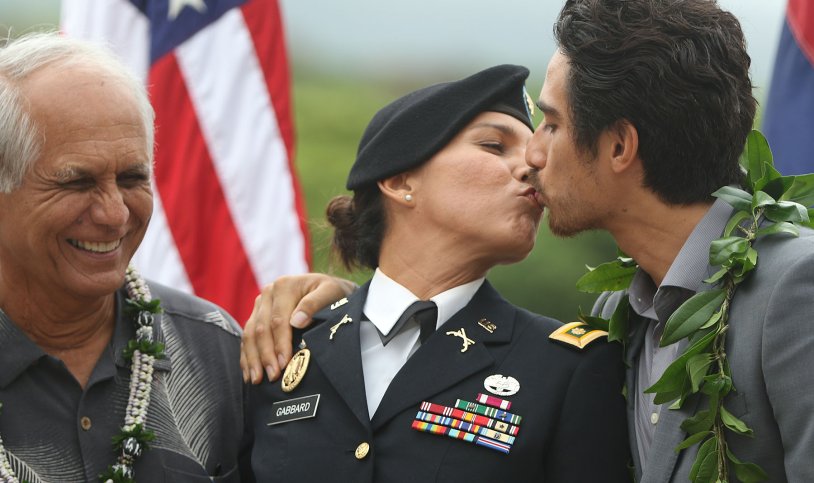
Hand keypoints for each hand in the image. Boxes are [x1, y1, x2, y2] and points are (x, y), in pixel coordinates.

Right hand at [240, 273, 355, 383]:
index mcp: (284, 286)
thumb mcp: (331, 293)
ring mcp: (260, 304)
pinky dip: (247, 356)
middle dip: (266, 355)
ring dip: (253, 359)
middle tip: (272, 376)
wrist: (329, 289)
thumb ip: (314, 304)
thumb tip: (296, 322)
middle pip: (261, 329)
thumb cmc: (334, 293)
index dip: (280, 343)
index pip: (278, 320)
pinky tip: (249, 374)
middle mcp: (268, 293)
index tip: (283, 363)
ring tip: (257, 380)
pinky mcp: (257, 315)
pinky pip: (247, 337)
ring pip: (250, 334)